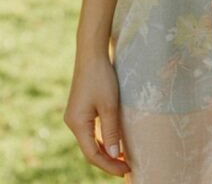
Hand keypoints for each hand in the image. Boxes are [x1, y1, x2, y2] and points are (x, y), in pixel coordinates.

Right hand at [63, 54, 130, 176]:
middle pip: (90, 150)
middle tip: (127, 167)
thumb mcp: (109, 105)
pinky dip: (102, 139)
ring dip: (105, 150)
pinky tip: (113, 141)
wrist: (91, 53)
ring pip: (90, 141)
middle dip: (108, 160)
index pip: (93, 154)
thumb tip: (114, 155)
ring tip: (122, 158)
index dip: (109, 165)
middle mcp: (73, 122)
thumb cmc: (101, 77)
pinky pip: (91, 131)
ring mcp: (75, 116)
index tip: (126, 170)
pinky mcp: (80, 109)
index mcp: (77, 124)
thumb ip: (111, 131)